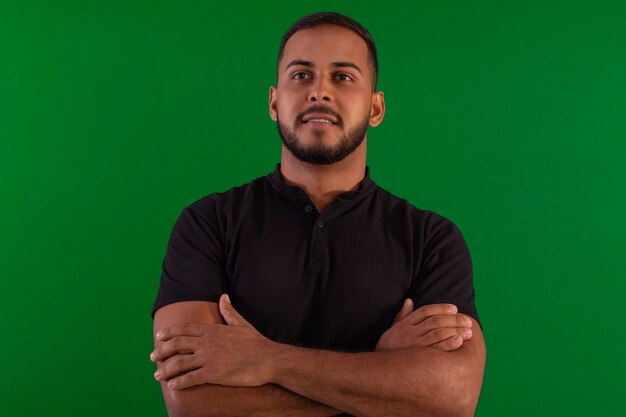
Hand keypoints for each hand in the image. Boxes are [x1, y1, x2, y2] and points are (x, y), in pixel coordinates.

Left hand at [150, 294, 274, 389]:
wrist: (269, 359)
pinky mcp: (214, 373)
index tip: (159, 337)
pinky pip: (191, 378)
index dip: (169, 333)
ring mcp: (210, 358)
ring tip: (158, 375)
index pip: (185, 329)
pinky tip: (173, 385)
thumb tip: (224, 296)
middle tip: (153, 357)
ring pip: (180, 363)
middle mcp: (208, 343)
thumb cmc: (257, 342)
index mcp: (213, 330)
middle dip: (162, 351)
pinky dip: (180, 382)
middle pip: (177, 344)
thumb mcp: (242, 324)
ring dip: (166, 370)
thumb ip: (229, 311)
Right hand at [375, 300, 473, 351]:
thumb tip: (409, 300)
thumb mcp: (392, 329)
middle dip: (454, 320)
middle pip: (435, 321)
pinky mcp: (417, 359)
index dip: (441, 308)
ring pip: (437, 333)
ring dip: (455, 330)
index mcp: (404, 324)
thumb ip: (402, 315)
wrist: (377, 369)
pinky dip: (448, 344)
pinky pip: (436, 350)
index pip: (425, 311)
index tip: (455, 308)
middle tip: (468, 321)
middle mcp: (409, 333)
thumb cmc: (387, 348)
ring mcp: (413, 345)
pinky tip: (459, 341)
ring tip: (469, 331)